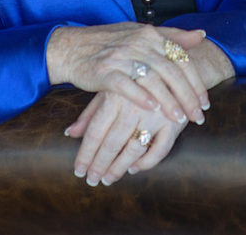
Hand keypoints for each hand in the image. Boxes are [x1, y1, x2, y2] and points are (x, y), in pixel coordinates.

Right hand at [47, 23, 209, 124]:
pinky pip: (126, 85)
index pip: (181, 59)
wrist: (72, 48)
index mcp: (150, 34)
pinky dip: (141, 97)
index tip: (204, 102)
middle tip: (198, 116)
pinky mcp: (105, 71)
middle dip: (188, 96)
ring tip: (180, 119)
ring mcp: (121, 56)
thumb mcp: (142, 33)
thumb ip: (172, 36)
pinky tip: (152, 110)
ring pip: (153, 79)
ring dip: (169, 101)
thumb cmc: (109, 43)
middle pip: (171, 71)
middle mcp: (138, 43)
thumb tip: (202, 35)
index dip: (196, 82)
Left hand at [65, 91, 184, 185]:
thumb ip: (91, 113)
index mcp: (115, 95)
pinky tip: (135, 168)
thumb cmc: (136, 79)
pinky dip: (147, 162)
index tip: (79, 170)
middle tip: (92, 180)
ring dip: (119, 167)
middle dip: (100, 164)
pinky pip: (160, 150)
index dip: (86, 154)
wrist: (175, 64)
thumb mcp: (112, 89)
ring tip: (108, 178)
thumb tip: (70, 133)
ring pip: (134, 149)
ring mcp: (155, 114)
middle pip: (112, 143)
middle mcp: (134, 105)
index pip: (95, 131)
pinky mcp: (174, 122)